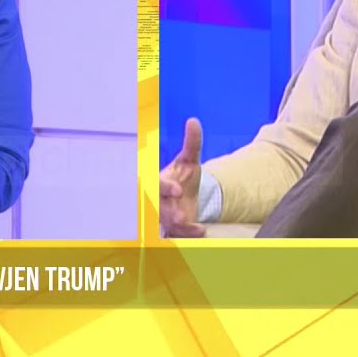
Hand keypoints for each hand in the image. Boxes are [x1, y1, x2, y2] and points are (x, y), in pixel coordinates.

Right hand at [160, 118, 204, 237]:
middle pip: (158, 208)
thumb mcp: (190, 159)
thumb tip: (193, 121)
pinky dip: (187, 235)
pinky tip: (201, 232)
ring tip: (195, 227)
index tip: (178, 190)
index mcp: (159, 182)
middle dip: (168, 213)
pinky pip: (176, 234)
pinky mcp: (173, 228)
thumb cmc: (183, 176)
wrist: (186, 196)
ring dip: (178, 228)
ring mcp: (164, 215)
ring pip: (167, 224)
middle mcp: (158, 200)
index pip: (156, 185)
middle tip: (180, 216)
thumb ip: (192, 142)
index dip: (165, 188)